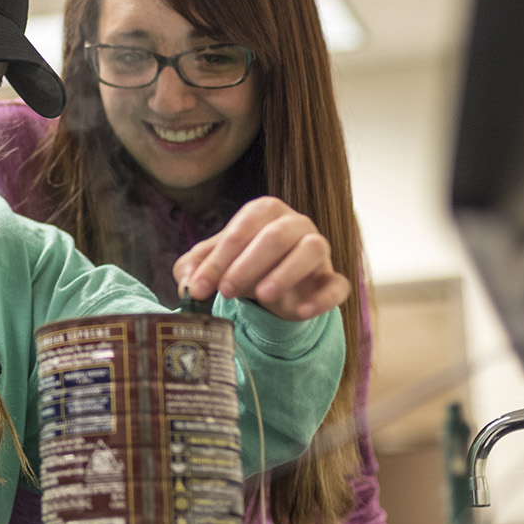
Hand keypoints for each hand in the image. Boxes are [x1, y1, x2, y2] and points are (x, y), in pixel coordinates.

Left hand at [173, 196, 350, 321]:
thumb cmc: (242, 265)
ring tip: (264, 296)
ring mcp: (319, 249)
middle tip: (226, 290)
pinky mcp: (332, 278)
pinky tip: (300, 311)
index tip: (199, 287)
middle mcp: (295, 223)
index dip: (217, 260)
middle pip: (276, 236)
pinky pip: (336, 284)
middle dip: (247, 264)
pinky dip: (322, 298)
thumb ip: (194, 268)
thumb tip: (187, 285)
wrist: (274, 288)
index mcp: (264, 211)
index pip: (241, 230)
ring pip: (311, 250)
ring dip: (287, 272)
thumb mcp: (213, 264)